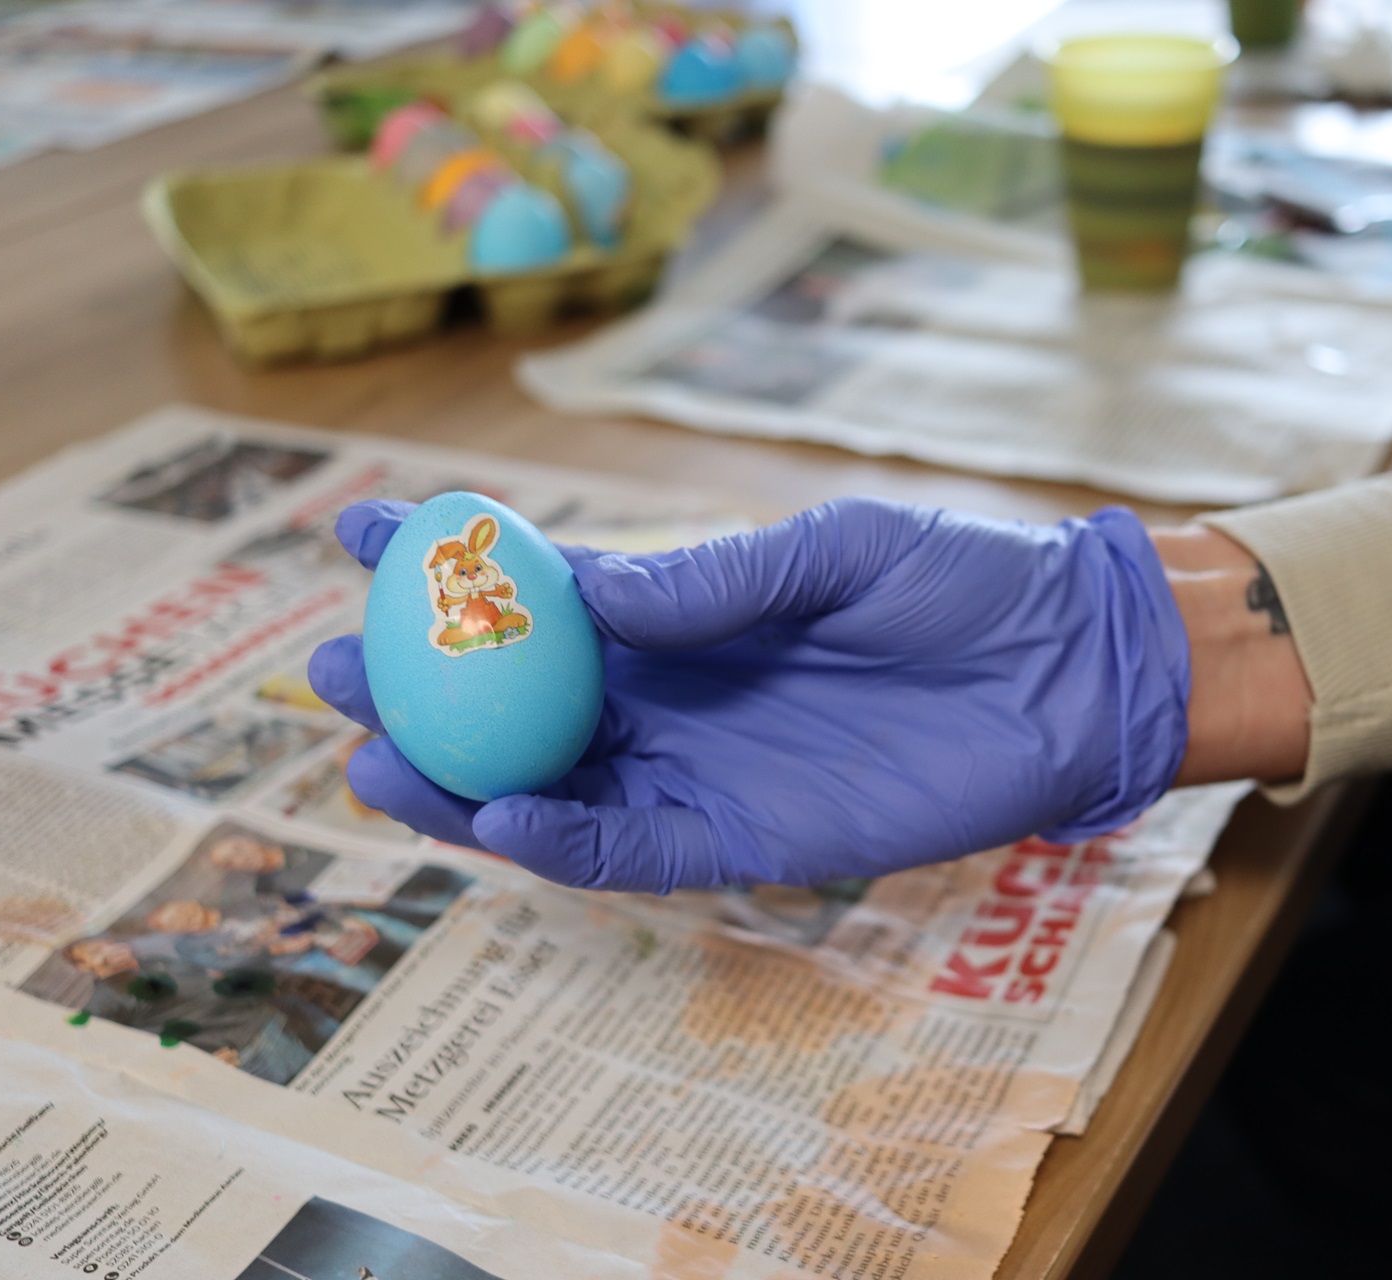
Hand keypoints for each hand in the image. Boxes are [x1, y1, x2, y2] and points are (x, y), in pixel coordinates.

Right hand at [308, 497, 1191, 892]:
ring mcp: (705, 771)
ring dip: (461, 784)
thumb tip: (581, 587)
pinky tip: (496, 819)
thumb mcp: (830, 552)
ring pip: (554, 789)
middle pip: (519, 707)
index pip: (543, 595)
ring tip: (370, 761)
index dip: (447, 565)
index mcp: (687, 612)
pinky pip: (635, 853)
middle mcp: (677, 696)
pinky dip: (564, 844)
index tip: (358, 528)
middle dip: (420, 692)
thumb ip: (710, 580)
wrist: (1065, 670)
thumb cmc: (962, 585)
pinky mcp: (750, 840)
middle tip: (326, 672)